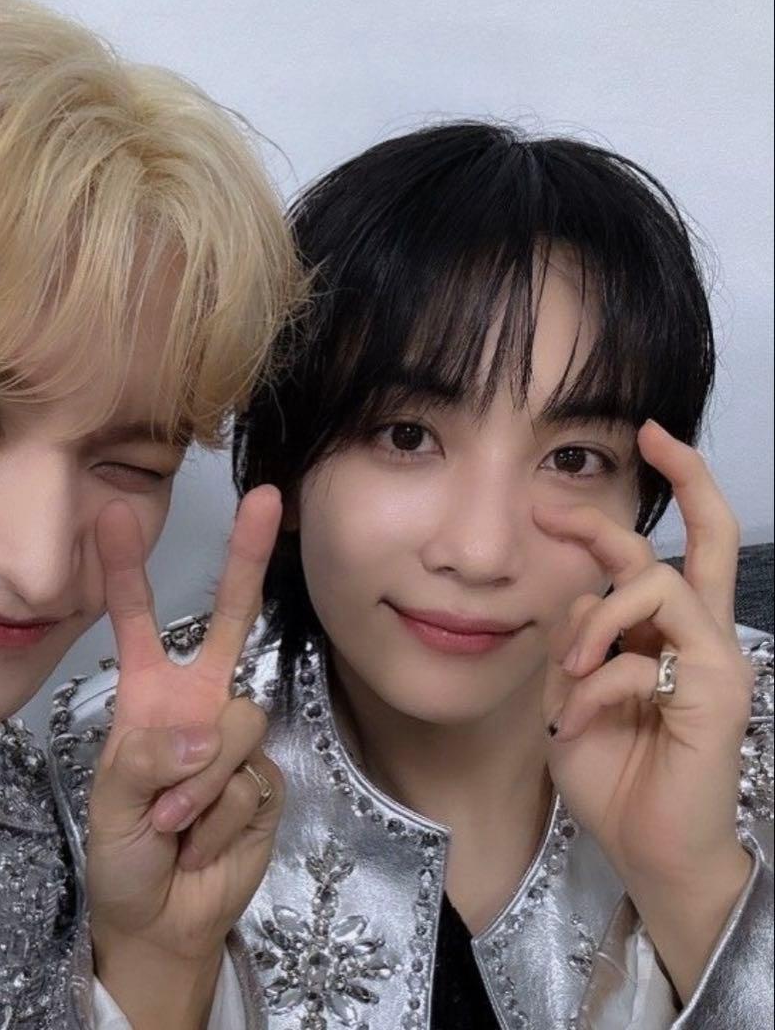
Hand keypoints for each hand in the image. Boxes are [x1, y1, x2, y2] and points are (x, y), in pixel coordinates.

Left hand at [86, 487, 284, 1026]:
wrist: (162, 918)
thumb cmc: (122, 854)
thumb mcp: (109, 806)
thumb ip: (143, 761)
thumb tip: (200, 731)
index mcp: (149, 696)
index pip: (135, 622)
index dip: (125, 570)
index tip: (111, 513)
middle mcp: (198, 703)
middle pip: (228, 622)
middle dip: (246, 560)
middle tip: (267, 500)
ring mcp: (234, 739)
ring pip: (237, 725)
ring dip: (198, 786)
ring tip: (170, 824)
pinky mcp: (266, 779)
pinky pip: (252, 782)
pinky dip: (218, 817)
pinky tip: (201, 839)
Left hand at [537, 421, 753, 999]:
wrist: (647, 847)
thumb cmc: (613, 771)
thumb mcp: (574, 691)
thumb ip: (578, 637)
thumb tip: (577, 596)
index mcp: (667, 631)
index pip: (670, 547)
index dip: (666, 490)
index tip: (641, 440)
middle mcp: (700, 633)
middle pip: (711, 535)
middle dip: (686, 478)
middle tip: (652, 437)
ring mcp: (716, 660)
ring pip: (656, 585)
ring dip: (596, 621)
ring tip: (569, 673)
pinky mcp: (717, 693)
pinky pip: (642, 659)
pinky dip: (593, 687)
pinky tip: (571, 722)